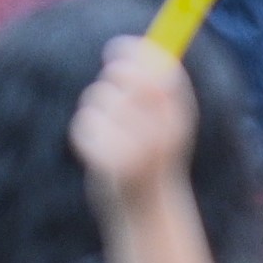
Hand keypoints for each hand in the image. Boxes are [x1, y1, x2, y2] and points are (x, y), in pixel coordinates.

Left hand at [70, 37, 197, 216]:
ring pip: (100, 98)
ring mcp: (136, 150)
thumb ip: (157, 90)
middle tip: (108, 80)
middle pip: (130, 80)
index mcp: (178, 121)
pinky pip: (85, 123)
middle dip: (113, 73)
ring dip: (96, 106)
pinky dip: (84, 131)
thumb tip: (140, 48)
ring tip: (108, 129)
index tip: (118, 47)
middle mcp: (161, 133)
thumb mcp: (164, 126)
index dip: (138, 53)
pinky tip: (97, 149)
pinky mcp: (109, 164)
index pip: (162, 73)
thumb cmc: (151, 159)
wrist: (146, 215)